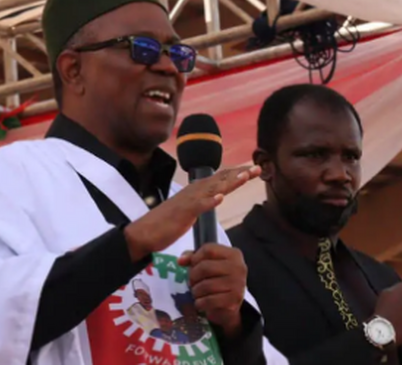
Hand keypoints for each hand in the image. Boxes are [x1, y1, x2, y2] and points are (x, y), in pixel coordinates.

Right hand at [124, 165, 260, 260]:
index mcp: (195, 191)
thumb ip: (201, 202)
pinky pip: (197, 206)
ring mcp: (188, 201)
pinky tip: (220, 197)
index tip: (253, 171)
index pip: (220, 179)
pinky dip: (209, 201)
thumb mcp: (188, 210)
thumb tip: (214, 196)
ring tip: (245, 176)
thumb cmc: (164, 224)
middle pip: (220, 180)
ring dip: (229, 182)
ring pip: (212, 188)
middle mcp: (193, 191)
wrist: (143, 234)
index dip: (236, 174)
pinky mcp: (182, 213)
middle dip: (239, 173)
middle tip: (258, 169)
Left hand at [178, 244, 246, 337]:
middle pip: (205, 267)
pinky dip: (200, 303)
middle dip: (193, 276)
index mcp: (233, 254)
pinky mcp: (234, 300)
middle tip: (192, 282)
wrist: (229, 305)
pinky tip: (200, 303)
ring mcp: (238, 284)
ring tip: (197, 293)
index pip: (208, 249)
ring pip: (205, 285)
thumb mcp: (208, 264)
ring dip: (196, 291)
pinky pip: (209, 300)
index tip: (192, 266)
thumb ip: (194, 258)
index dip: (195, 258)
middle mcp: (238, 267)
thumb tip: (181, 260)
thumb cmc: (217, 280)